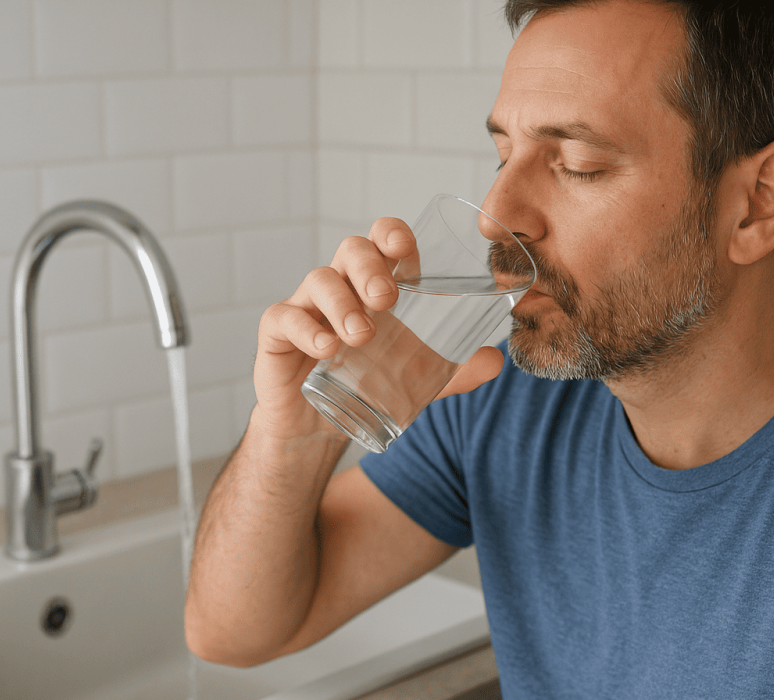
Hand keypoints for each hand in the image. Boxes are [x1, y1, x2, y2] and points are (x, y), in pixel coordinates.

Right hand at [252, 218, 503, 438]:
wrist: (318, 427)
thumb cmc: (368, 384)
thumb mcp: (416, 379)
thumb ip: (454, 371)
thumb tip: (496, 361)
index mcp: (375, 285)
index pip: (382, 242)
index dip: (392, 234)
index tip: (406, 249)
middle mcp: (342, 287)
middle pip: (351, 250)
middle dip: (370, 266)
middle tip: (388, 299)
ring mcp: (307, 306)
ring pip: (319, 279)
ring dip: (343, 303)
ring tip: (361, 336)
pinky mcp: (277, 333)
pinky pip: (285, 317)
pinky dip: (306, 328)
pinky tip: (325, 349)